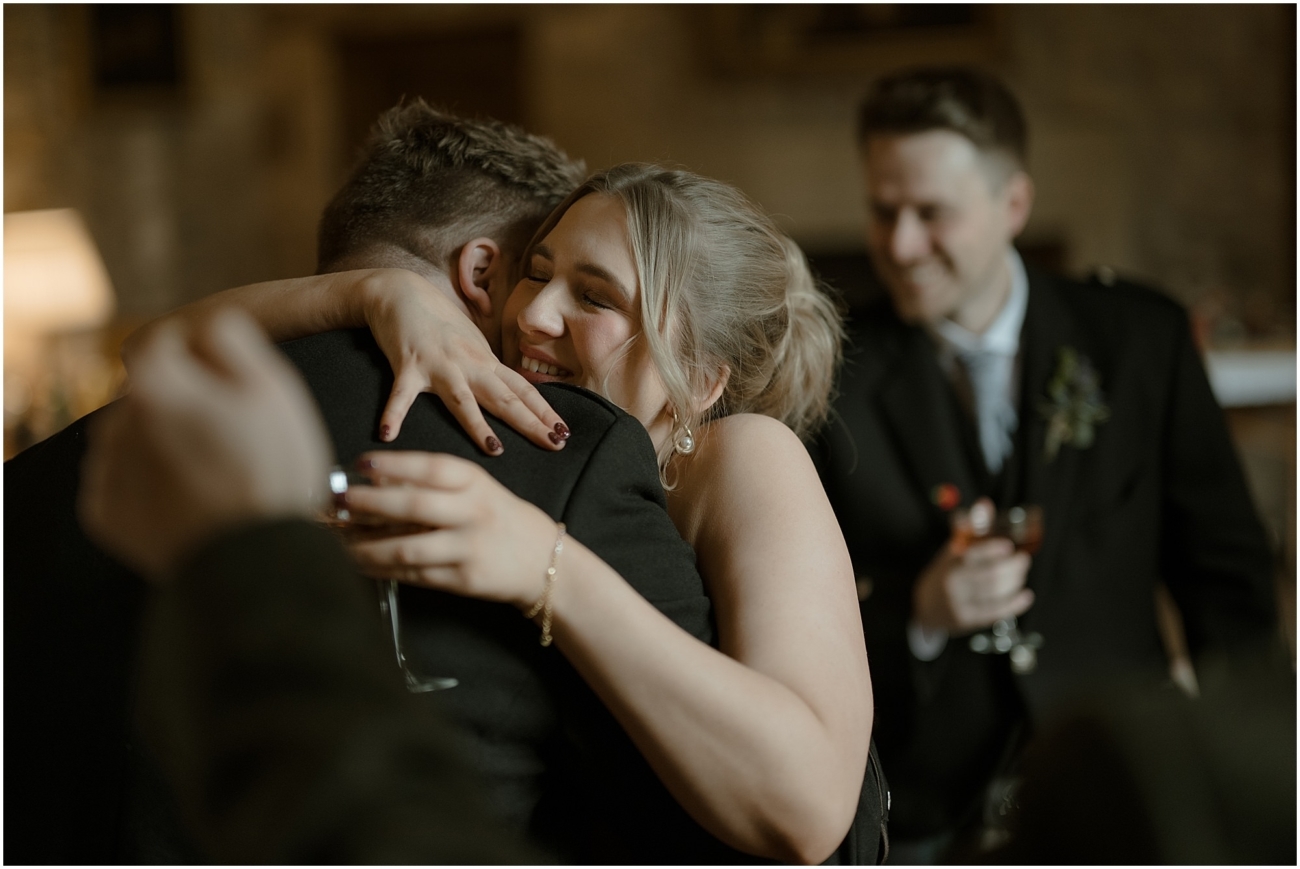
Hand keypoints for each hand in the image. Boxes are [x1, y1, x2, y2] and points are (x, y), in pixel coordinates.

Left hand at [78, 311, 333, 578]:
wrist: (253, 562)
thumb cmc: (270, 473)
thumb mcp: (273, 389)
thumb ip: (233, 340)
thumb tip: (211, 325)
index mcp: (158, 384)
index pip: (166, 340)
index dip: (200, 352)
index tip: (227, 376)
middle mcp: (119, 422)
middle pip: (149, 392)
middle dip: (181, 401)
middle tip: (229, 432)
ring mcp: (109, 471)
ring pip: (134, 437)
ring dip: (162, 441)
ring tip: (211, 469)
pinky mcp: (108, 514)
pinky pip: (125, 483)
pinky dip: (150, 484)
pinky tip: (190, 496)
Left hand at [340, 451, 559, 608]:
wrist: (542, 560)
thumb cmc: (498, 518)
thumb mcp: (475, 490)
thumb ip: (433, 484)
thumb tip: (378, 480)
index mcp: (475, 482)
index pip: (429, 468)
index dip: (392, 464)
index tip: (360, 464)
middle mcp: (473, 513)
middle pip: (414, 506)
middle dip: (369, 503)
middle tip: (337, 501)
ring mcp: (469, 548)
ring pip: (407, 548)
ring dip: (366, 546)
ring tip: (337, 541)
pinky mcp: (463, 580)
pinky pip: (414, 574)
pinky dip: (382, 569)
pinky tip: (361, 562)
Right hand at [361, 269, 568, 453]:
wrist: (401, 292)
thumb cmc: (438, 322)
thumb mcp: (472, 345)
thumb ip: (488, 370)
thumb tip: (512, 393)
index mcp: (485, 362)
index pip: (522, 390)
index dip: (545, 411)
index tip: (564, 432)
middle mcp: (468, 364)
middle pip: (504, 398)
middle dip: (531, 422)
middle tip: (555, 443)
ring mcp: (438, 364)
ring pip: (462, 398)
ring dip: (477, 424)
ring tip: (495, 450)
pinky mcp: (407, 364)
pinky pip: (400, 394)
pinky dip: (393, 413)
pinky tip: (388, 435)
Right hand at [912, 515, 1033, 634]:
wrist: (924, 607)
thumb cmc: (945, 573)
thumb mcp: (953, 550)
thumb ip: (970, 528)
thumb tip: (985, 504)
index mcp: (948, 565)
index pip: (972, 555)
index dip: (992, 550)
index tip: (1008, 545)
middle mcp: (953, 586)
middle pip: (989, 576)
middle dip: (1012, 567)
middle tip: (1023, 559)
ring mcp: (960, 605)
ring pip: (995, 594)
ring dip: (1015, 582)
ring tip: (1022, 573)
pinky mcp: (968, 621)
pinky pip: (996, 613)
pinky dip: (1014, 604)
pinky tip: (1025, 596)